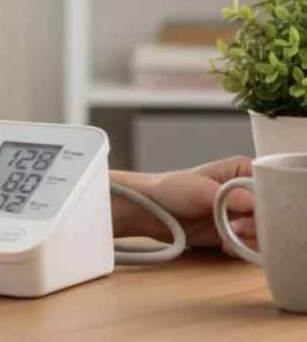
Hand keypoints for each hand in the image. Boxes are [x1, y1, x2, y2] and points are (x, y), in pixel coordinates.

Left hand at [136, 156, 256, 256]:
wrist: (151, 211)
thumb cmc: (171, 189)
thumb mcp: (202, 189)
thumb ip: (230, 196)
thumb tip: (256, 203)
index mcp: (241, 171)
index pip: (268, 187)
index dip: (264, 202)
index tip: (251, 212)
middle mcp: (245, 193)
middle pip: (269, 213)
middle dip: (256, 225)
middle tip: (236, 228)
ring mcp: (240, 215)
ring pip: (262, 232)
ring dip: (249, 239)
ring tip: (228, 236)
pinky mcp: (234, 235)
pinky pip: (250, 246)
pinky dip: (242, 250)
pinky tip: (226, 246)